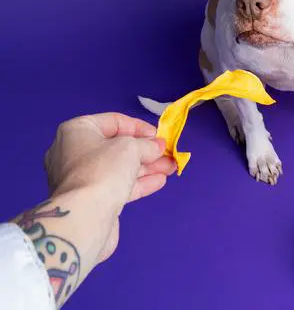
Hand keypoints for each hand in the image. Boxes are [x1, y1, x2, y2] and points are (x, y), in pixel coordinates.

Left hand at [44, 112, 175, 261]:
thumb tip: (158, 146)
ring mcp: (82, 178)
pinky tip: (160, 180)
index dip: (139, 127)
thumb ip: (148, 144)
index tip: (158, 135)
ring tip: (171, 167)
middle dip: (146, 150)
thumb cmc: (104, 170)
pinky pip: (117, 185)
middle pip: (117, 146)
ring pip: (120, 167)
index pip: (114, 122)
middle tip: (168, 152)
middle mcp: (74, 152)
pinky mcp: (90, 200)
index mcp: (77, 131)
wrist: (85, 218)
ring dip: (147, 166)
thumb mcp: (131, 147)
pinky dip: (139, 181)